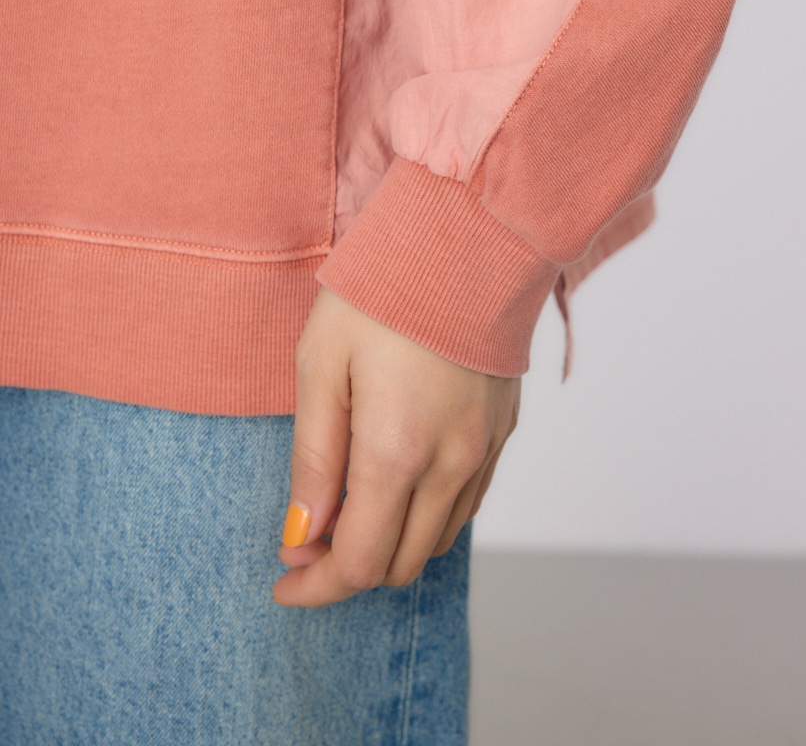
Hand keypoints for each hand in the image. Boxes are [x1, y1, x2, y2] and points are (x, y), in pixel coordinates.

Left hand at [272, 284, 520, 607]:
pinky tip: (398, 480)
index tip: (285, 579)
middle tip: (309, 536)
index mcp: (396, 452)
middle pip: (400, 564)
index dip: (318, 585)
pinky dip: (427, 515)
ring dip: (390, 542)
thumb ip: (314, 457)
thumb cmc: (383, 291)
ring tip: (350, 505)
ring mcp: (483, 451)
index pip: (361, 564)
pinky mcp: (502, 432)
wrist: (467, 238)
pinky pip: (466, 504)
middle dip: (349, 568)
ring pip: (436, 541)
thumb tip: (303, 533)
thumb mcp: (321, 364)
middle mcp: (450, 465)